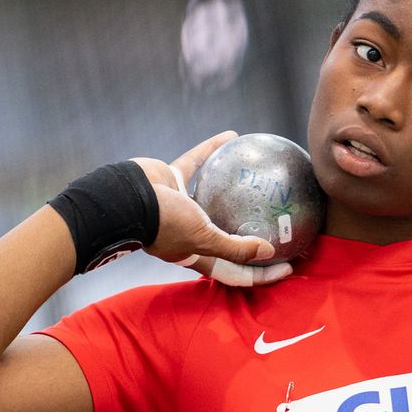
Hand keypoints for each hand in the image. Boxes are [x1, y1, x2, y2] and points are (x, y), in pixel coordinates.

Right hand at [129, 132, 293, 287]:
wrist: (121, 198)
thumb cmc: (162, 223)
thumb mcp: (202, 240)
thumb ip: (234, 247)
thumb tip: (269, 253)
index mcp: (198, 255)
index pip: (237, 272)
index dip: (262, 275)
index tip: (289, 267)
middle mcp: (192, 233)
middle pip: (230, 237)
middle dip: (255, 235)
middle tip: (284, 223)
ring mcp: (182, 206)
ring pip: (216, 196)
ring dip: (237, 186)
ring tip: (264, 177)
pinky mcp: (173, 180)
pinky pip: (199, 162)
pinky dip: (212, 149)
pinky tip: (232, 135)